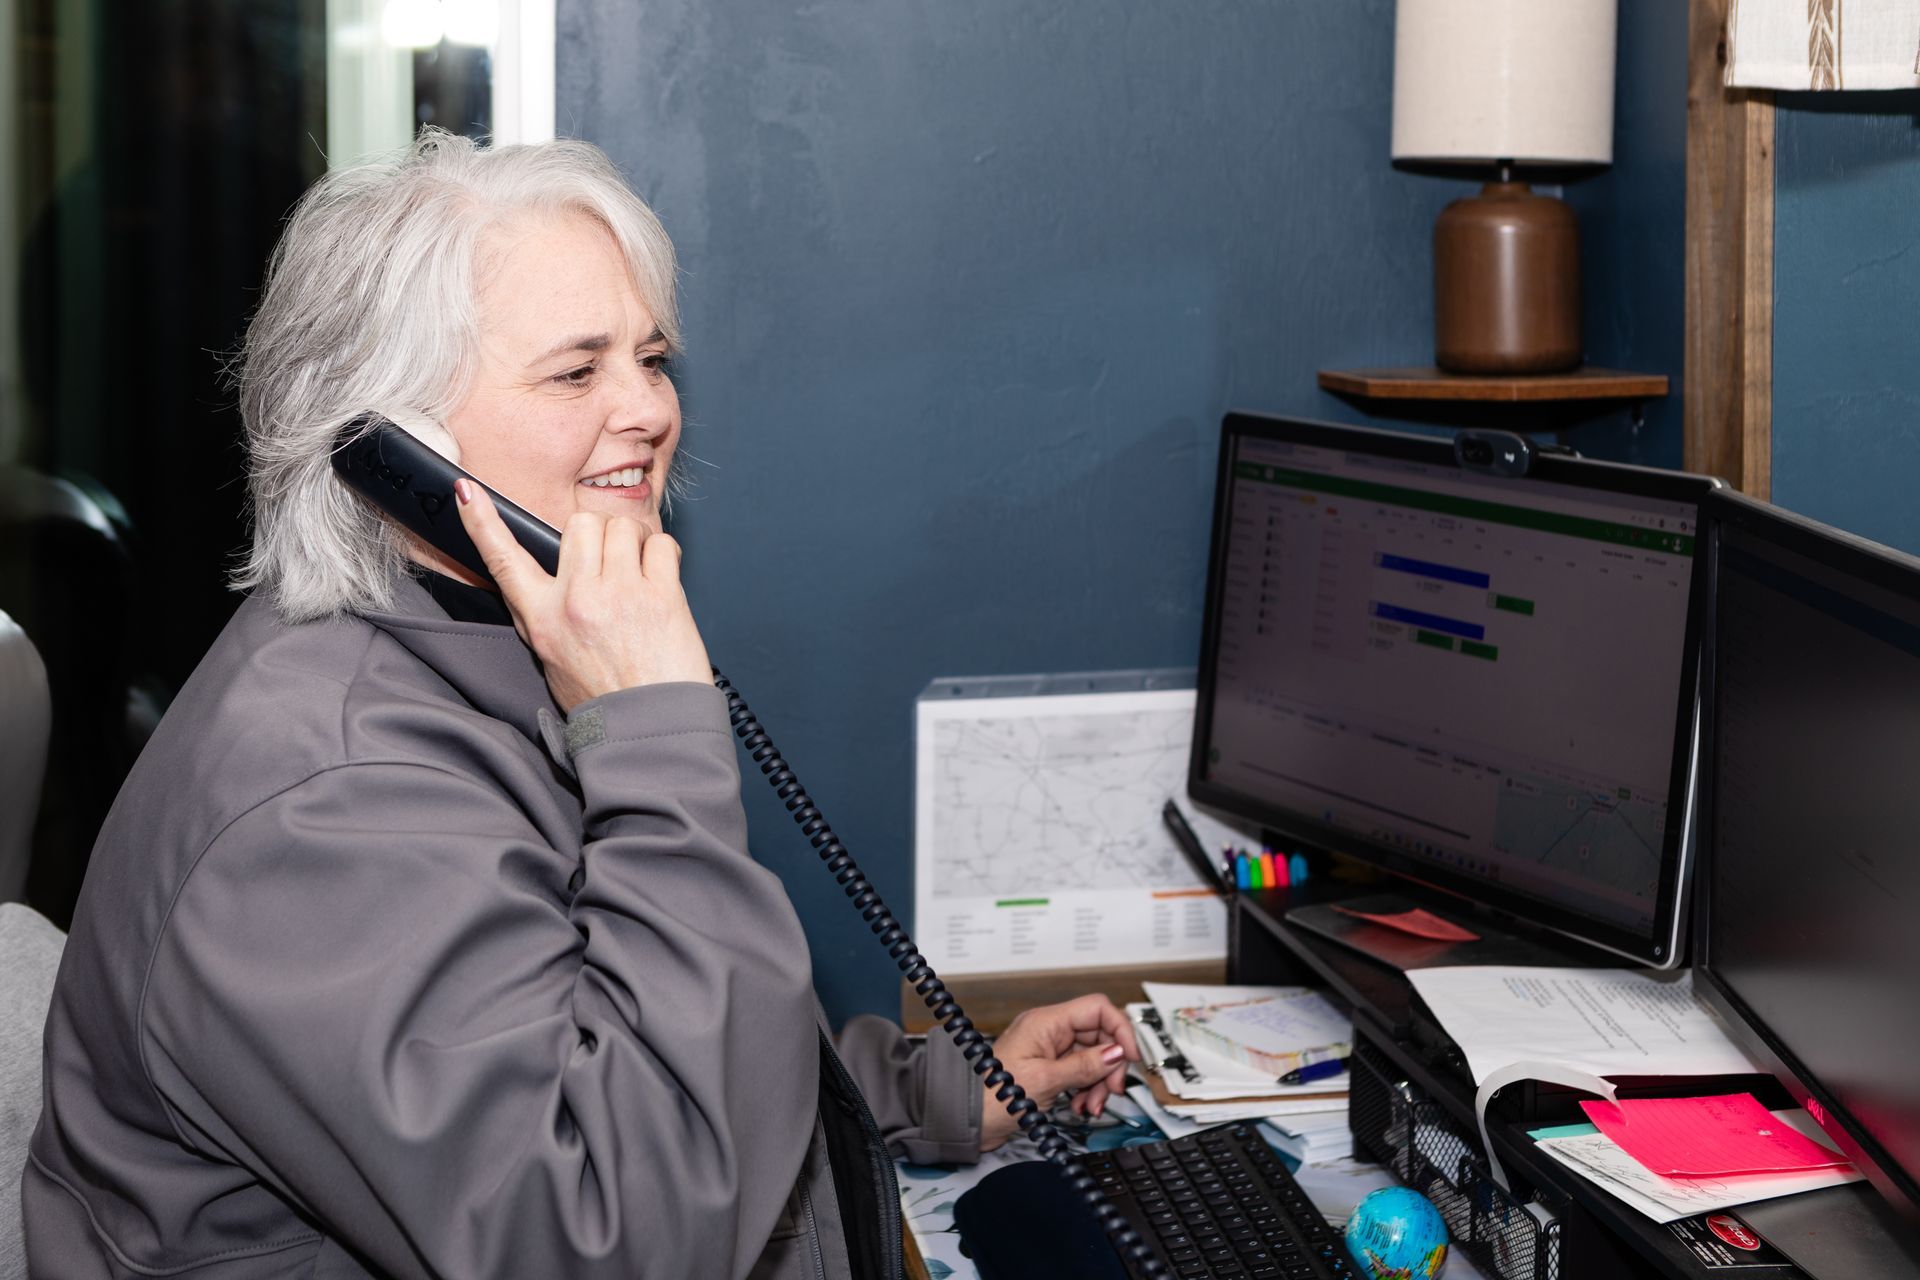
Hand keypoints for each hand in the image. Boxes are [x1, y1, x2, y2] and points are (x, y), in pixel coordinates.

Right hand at [454, 480, 711, 711]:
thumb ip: (547, 613)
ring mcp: (619, 594)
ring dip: (634, 544)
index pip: (503, 560)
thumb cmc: (605, 701)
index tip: (465, 490)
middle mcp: (576, 601)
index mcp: (542, 619)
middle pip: (580, 523)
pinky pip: (661, 544)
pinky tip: (662, 582)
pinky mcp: (660, 595)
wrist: (649, 732)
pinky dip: (664, 557)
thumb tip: (556, 576)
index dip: (482, 521)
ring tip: (639, 578)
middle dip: (599, 534)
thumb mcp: (553, 658)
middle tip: (612, 564)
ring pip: (622, 526)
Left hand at [980, 994, 1139, 1151]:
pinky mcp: (1050, 1069)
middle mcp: (1050, 1030)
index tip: (1130, 1057)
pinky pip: (1081, 1072)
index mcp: (1046, 1022)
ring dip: (1099, 1083)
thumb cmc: (991, 1095)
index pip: (1098, 1009)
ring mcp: (1050, 1050)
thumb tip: (1116, 1053)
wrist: (968, 1119)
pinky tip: (1082, 1105)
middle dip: (1110, 1065)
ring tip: (1091, 1105)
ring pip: (1093, 1057)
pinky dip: (1087, 1089)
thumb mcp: (1045, 1080)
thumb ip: (1084, 1065)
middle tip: (1111, 1090)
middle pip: (1100, 1036)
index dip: (1120, 1030)